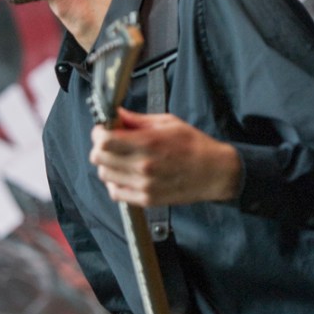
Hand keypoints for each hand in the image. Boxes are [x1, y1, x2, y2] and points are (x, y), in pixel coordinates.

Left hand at [89, 108, 240, 206]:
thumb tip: (117, 114)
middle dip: (100, 147)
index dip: (99, 133)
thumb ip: (139, 120)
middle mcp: (143, 166)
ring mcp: (144, 185)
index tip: (103, 130)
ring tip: (119, 159)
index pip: (105, 141)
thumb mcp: (168, 123)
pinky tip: (124, 175)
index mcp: (149, 143)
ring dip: (107, 165)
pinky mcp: (147, 199)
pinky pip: (116, 193)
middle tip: (109, 143)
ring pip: (105, 175)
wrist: (214, 172)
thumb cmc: (194, 145)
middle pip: (99, 158)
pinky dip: (115, 183)